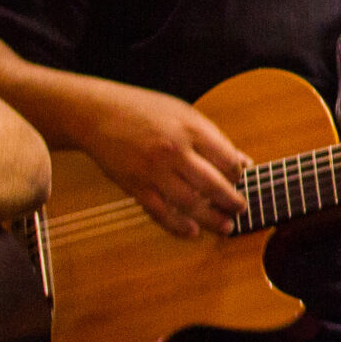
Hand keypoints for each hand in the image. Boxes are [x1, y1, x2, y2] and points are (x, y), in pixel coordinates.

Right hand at [78, 84, 247, 236]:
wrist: (97, 114)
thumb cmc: (145, 110)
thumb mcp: (185, 114)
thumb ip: (213, 139)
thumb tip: (241, 162)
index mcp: (191, 130)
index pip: (227, 159)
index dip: (239, 174)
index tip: (243, 179)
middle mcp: (173, 151)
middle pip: (212, 184)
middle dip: (231, 201)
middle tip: (241, 210)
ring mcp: (152, 170)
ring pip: (188, 202)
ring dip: (210, 219)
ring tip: (225, 227)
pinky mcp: (134, 185)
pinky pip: (159, 212)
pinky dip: (177, 225)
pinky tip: (192, 231)